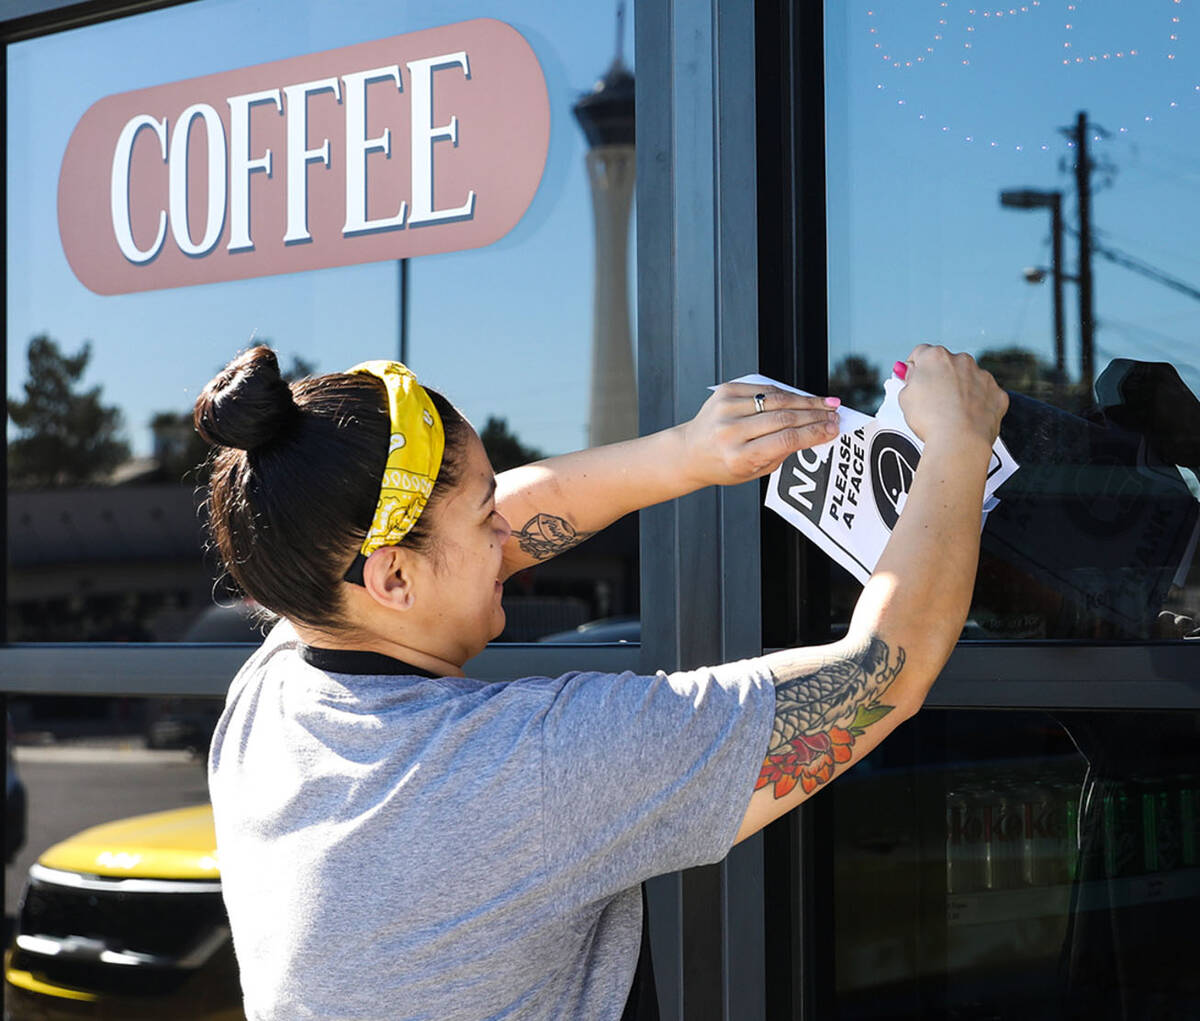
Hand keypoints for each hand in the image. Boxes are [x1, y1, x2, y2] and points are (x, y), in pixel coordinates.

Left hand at [679, 383, 840, 486]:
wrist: (690, 451)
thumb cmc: (724, 465)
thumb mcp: (755, 471)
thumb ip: (783, 452)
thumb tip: (815, 429)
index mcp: (739, 456)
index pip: (786, 439)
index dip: (814, 432)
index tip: (833, 428)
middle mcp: (730, 431)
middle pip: (784, 417)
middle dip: (815, 415)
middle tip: (835, 414)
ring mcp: (726, 409)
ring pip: (777, 399)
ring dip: (805, 401)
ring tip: (825, 404)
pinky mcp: (725, 392)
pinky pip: (763, 389)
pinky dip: (785, 392)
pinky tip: (801, 398)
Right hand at [898, 345, 1007, 448]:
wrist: (959, 442)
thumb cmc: (929, 420)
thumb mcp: (904, 397)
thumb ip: (909, 379)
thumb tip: (912, 372)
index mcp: (935, 357)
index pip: (921, 354)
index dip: (915, 369)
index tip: (913, 381)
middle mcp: (961, 360)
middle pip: (947, 364)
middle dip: (940, 378)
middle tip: (931, 401)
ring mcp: (982, 376)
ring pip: (968, 379)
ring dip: (960, 390)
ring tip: (950, 413)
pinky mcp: (997, 394)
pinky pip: (985, 395)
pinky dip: (978, 404)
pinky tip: (966, 418)